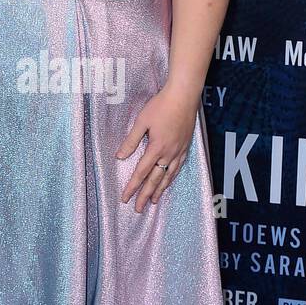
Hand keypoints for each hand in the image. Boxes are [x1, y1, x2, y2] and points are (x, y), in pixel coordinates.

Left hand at [116, 85, 198, 212]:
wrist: (184, 96)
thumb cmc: (161, 105)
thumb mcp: (142, 121)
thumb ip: (131, 141)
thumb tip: (120, 156)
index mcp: (156, 147)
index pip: (141, 172)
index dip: (132, 186)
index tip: (125, 198)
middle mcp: (169, 153)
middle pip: (155, 179)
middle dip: (145, 195)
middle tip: (138, 208)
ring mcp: (179, 151)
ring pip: (168, 176)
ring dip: (160, 190)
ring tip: (153, 200)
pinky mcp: (185, 147)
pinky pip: (178, 168)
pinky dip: (172, 178)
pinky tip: (169, 181)